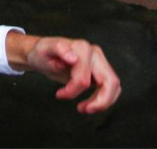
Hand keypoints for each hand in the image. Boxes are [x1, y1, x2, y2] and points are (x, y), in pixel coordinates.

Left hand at [7, 33, 121, 113]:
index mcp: (81, 48)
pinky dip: (103, 99)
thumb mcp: (44, 50)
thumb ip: (58, 50)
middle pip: (109, 81)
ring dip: (103, 102)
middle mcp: (94, 53)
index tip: (59, 95)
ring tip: (82, 108)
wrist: (44, 53)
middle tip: (81, 109)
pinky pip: (111, 88)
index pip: (84, 78)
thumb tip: (73, 59)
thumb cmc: (43, 52)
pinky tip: (88, 104)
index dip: (72, 90)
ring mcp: (100, 61)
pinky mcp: (101, 70)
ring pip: (114, 86)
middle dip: (99, 101)